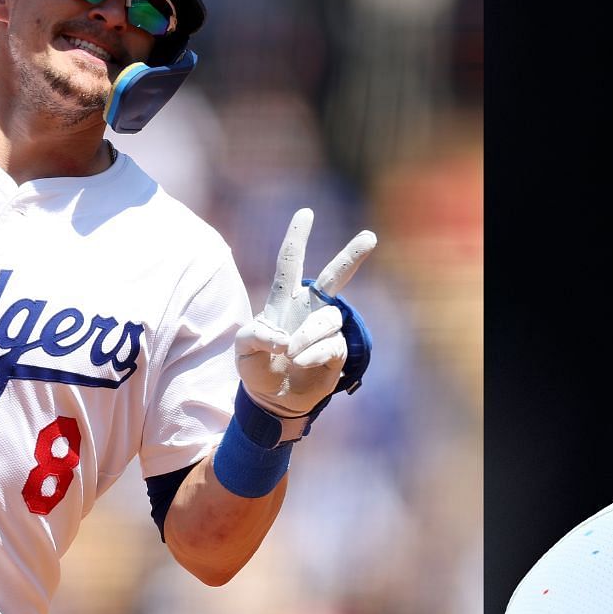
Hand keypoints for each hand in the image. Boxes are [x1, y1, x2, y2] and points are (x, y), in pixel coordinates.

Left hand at [235, 208, 376, 429]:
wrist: (272, 400)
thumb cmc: (255, 368)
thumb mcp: (242, 350)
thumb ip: (255, 335)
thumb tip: (284, 337)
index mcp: (284, 301)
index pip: (290, 263)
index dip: (296, 238)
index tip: (305, 213)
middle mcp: (309, 309)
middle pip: (334, 276)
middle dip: (352, 256)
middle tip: (370, 237)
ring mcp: (324, 330)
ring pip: (328, 317)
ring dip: (309, 335)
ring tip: (292, 355)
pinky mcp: (336, 352)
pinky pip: (332, 343)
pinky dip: (314, 353)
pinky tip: (302, 363)